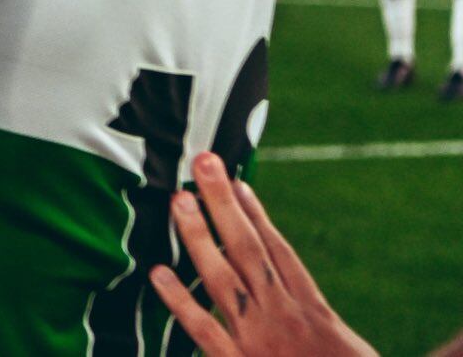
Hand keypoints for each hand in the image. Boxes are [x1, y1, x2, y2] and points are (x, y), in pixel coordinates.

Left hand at [150, 153, 375, 356]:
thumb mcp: (341, 347)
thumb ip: (314, 318)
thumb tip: (292, 291)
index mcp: (312, 310)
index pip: (278, 251)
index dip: (257, 214)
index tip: (238, 181)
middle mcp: (281, 315)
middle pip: (248, 248)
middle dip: (223, 203)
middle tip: (202, 160)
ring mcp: (257, 338)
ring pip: (222, 276)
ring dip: (197, 236)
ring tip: (177, 198)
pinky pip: (202, 330)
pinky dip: (179, 301)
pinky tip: (156, 272)